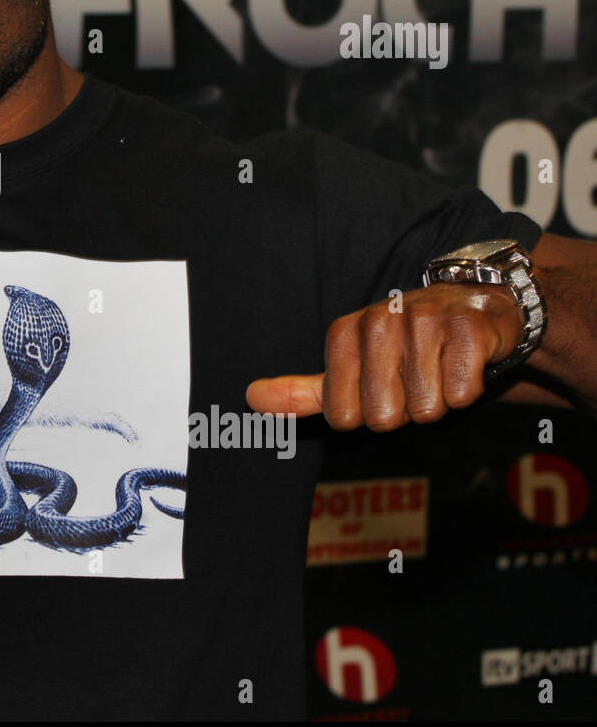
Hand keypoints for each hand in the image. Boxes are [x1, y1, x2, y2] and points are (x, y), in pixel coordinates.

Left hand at [245, 282, 523, 430]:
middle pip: (383, 417)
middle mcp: (378, 320)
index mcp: (344, 333)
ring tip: (441, 368)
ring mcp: (424, 320)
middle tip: (418, 379)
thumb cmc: (409, 348)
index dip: (370, 414)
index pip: (344, 417)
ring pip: (426, 409)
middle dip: (406, 411)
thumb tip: (252, 397)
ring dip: (440, 400)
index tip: (384, 387)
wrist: (475, 309)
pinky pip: (461, 394)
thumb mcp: (352, 367)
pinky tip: (466, 362)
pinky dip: (469, 390)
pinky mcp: (468, 327)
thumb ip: (305, 390)